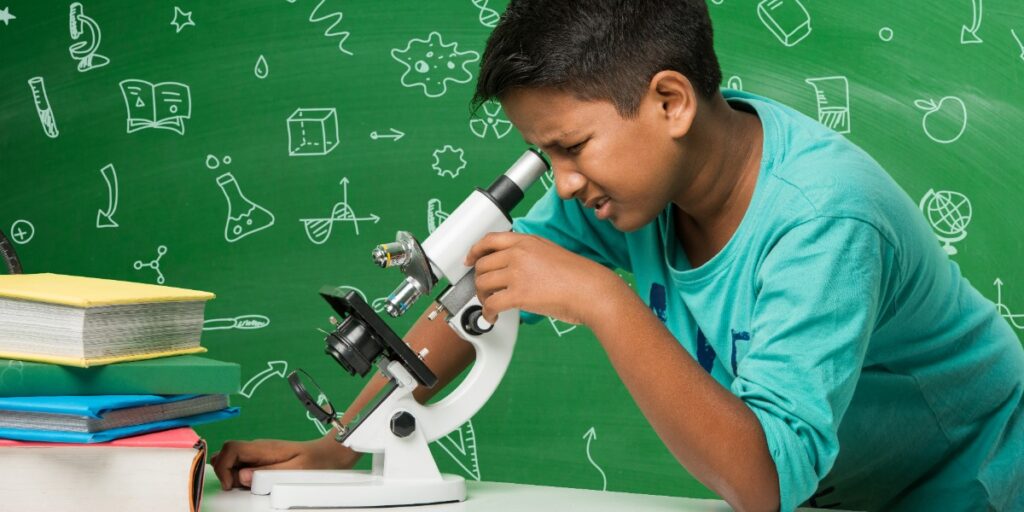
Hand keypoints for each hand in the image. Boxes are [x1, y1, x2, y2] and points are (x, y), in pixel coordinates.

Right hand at [210, 438, 357, 489]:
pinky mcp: (261, 459)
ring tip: (246, 485)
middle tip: (238, 486)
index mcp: (263, 448)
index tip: (230, 484)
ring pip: (231, 459)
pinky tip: (252, 483)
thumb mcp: (295, 471)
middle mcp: (257, 448)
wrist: (327, 455)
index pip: (230, 448)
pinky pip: (241, 464)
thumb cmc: (315, 462)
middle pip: (226, 454)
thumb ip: (268, 473)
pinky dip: (239, 475)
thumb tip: (242, 476)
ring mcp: (258, 452)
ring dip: (231, 473)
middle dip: (225, 471)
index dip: (223, 466)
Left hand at [464, 232, 621, 326]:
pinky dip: (488, 313)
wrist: (592, 291)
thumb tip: (512, 265)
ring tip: (491, 305)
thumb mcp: (551, 251)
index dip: (474, 251)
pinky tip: (493, 317)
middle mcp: (518, 253)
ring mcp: (517, 273)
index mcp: (526, 241)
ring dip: (482, 298)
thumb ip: (529, 253)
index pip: (489, 240)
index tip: (469, 260)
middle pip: (482, 265)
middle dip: (480, 281)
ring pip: (482, 284)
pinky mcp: (519, 294)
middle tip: (485, 292)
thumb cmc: (579, 276)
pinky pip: (491, 304)